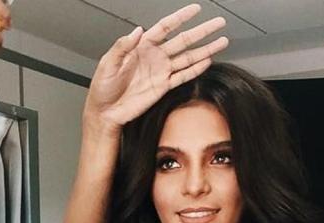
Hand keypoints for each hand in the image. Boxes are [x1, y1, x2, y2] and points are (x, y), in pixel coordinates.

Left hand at [84, 3, 227, 130]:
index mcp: (141, 46)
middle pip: (183, 40)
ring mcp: (161, 71)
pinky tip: (208, 62)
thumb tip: (138, 31)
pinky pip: (183, 76)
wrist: (106, 112)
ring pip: (188, 57)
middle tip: (218, 23)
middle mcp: (155, 56)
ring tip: (221, 42)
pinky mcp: (164, 86)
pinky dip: (196, 69)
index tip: (195, 10)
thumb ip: (123, 46)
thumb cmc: (102, 88)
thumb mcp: (107, 63)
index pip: (165, 27)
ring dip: (205, 50)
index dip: (181, 17)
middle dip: (202, 31)